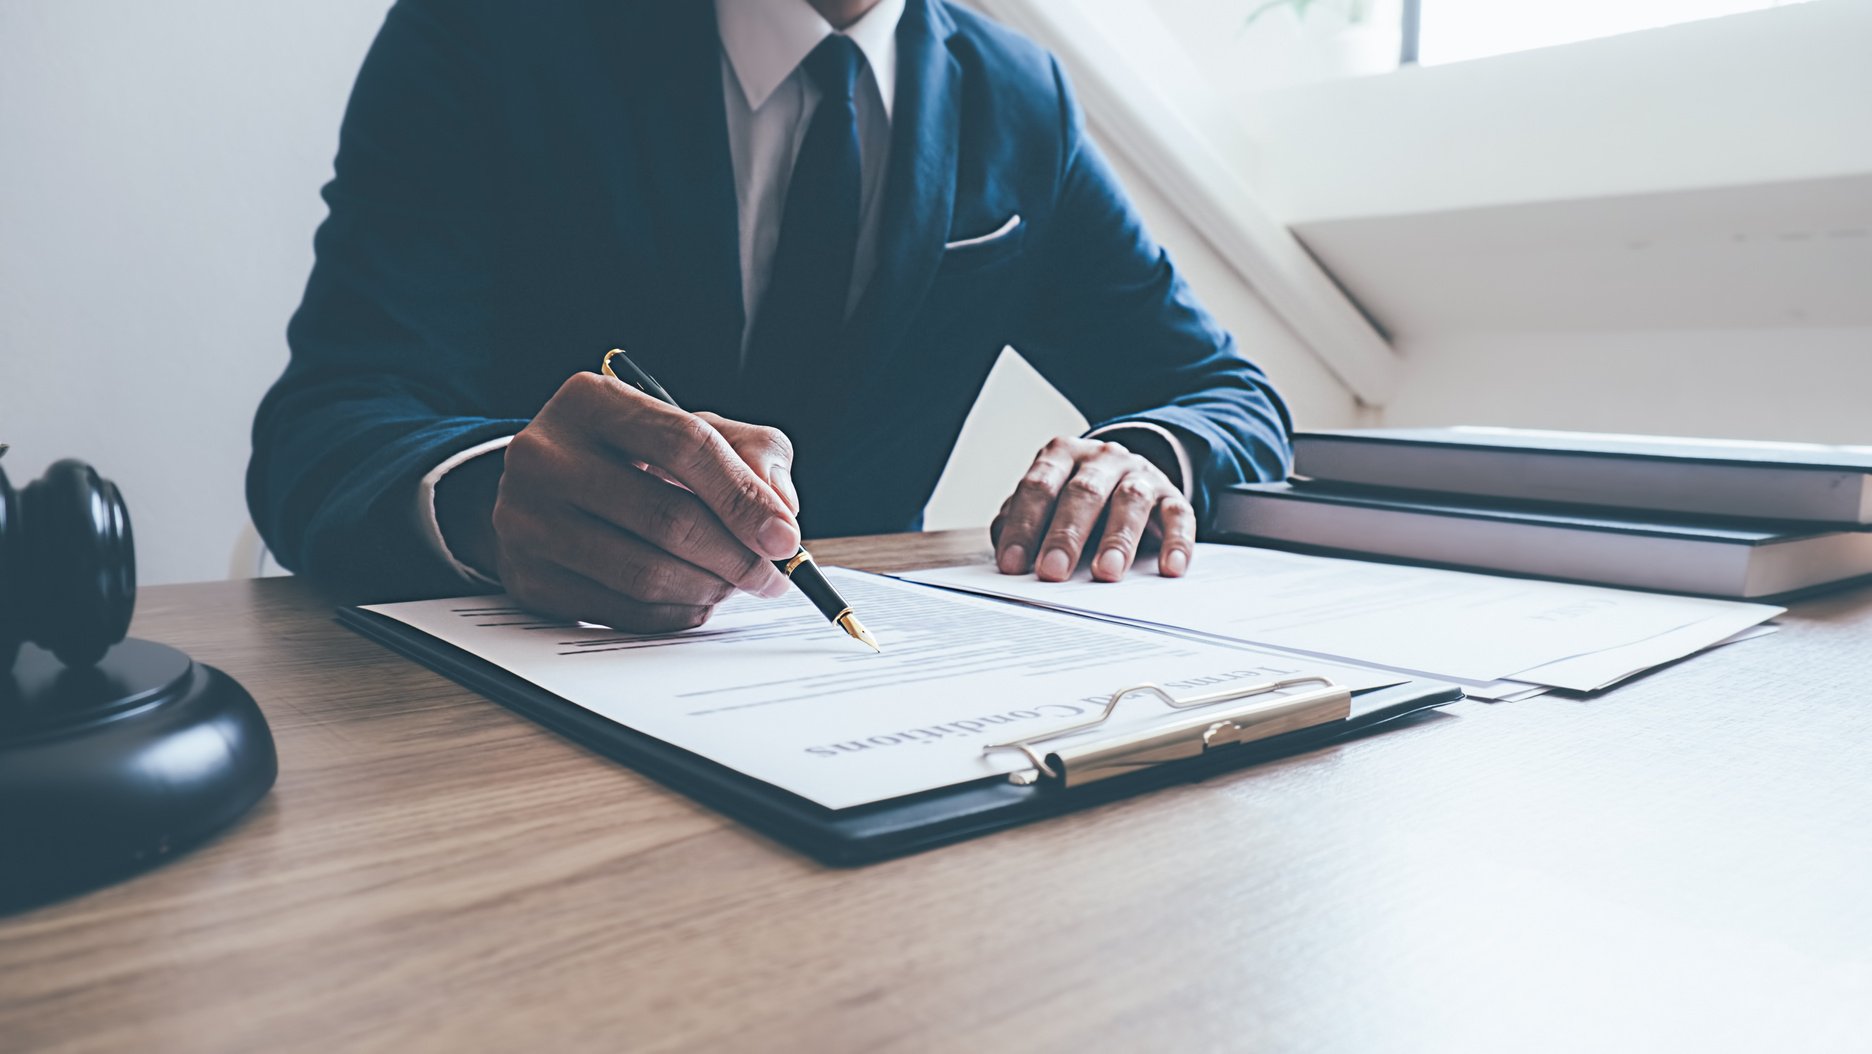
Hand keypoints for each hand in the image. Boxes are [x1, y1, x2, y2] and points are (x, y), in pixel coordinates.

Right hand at [439, 372, 801, 632]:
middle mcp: (544, 455)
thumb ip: (753, 452)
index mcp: (591, 401)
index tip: (785, 538)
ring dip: (709, 589)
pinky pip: (622, 612)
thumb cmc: (636, 457)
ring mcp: (526, 520)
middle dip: (736, 556)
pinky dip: (675, 613)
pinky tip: (695, 598)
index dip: (743, 497)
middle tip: (771, 575)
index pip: (683, 444)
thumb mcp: (695, 429)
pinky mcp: (528, 579)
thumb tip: (780, 509)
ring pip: (644, 573)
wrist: (548, 491)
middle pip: (666, 517)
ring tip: (734, 583)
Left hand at [991, 436, 1194, 582]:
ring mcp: (1140, 475)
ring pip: (1130, 500)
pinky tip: (1169, 567)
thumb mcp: (1047, 501)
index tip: (1013, 564)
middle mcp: (1102, 459)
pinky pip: (1178, 515)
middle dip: (1066, 534)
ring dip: (1118, 538)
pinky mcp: (1172, 496)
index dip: (1024, 526)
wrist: (1129, 475)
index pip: (1039, 487)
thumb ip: (1022, 520)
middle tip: (1053, 571)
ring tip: (1107, 572)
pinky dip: (1176, 542)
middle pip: (1083, 493)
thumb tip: (1005, 551)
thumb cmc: (1077, 498)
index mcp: (1062, 456)